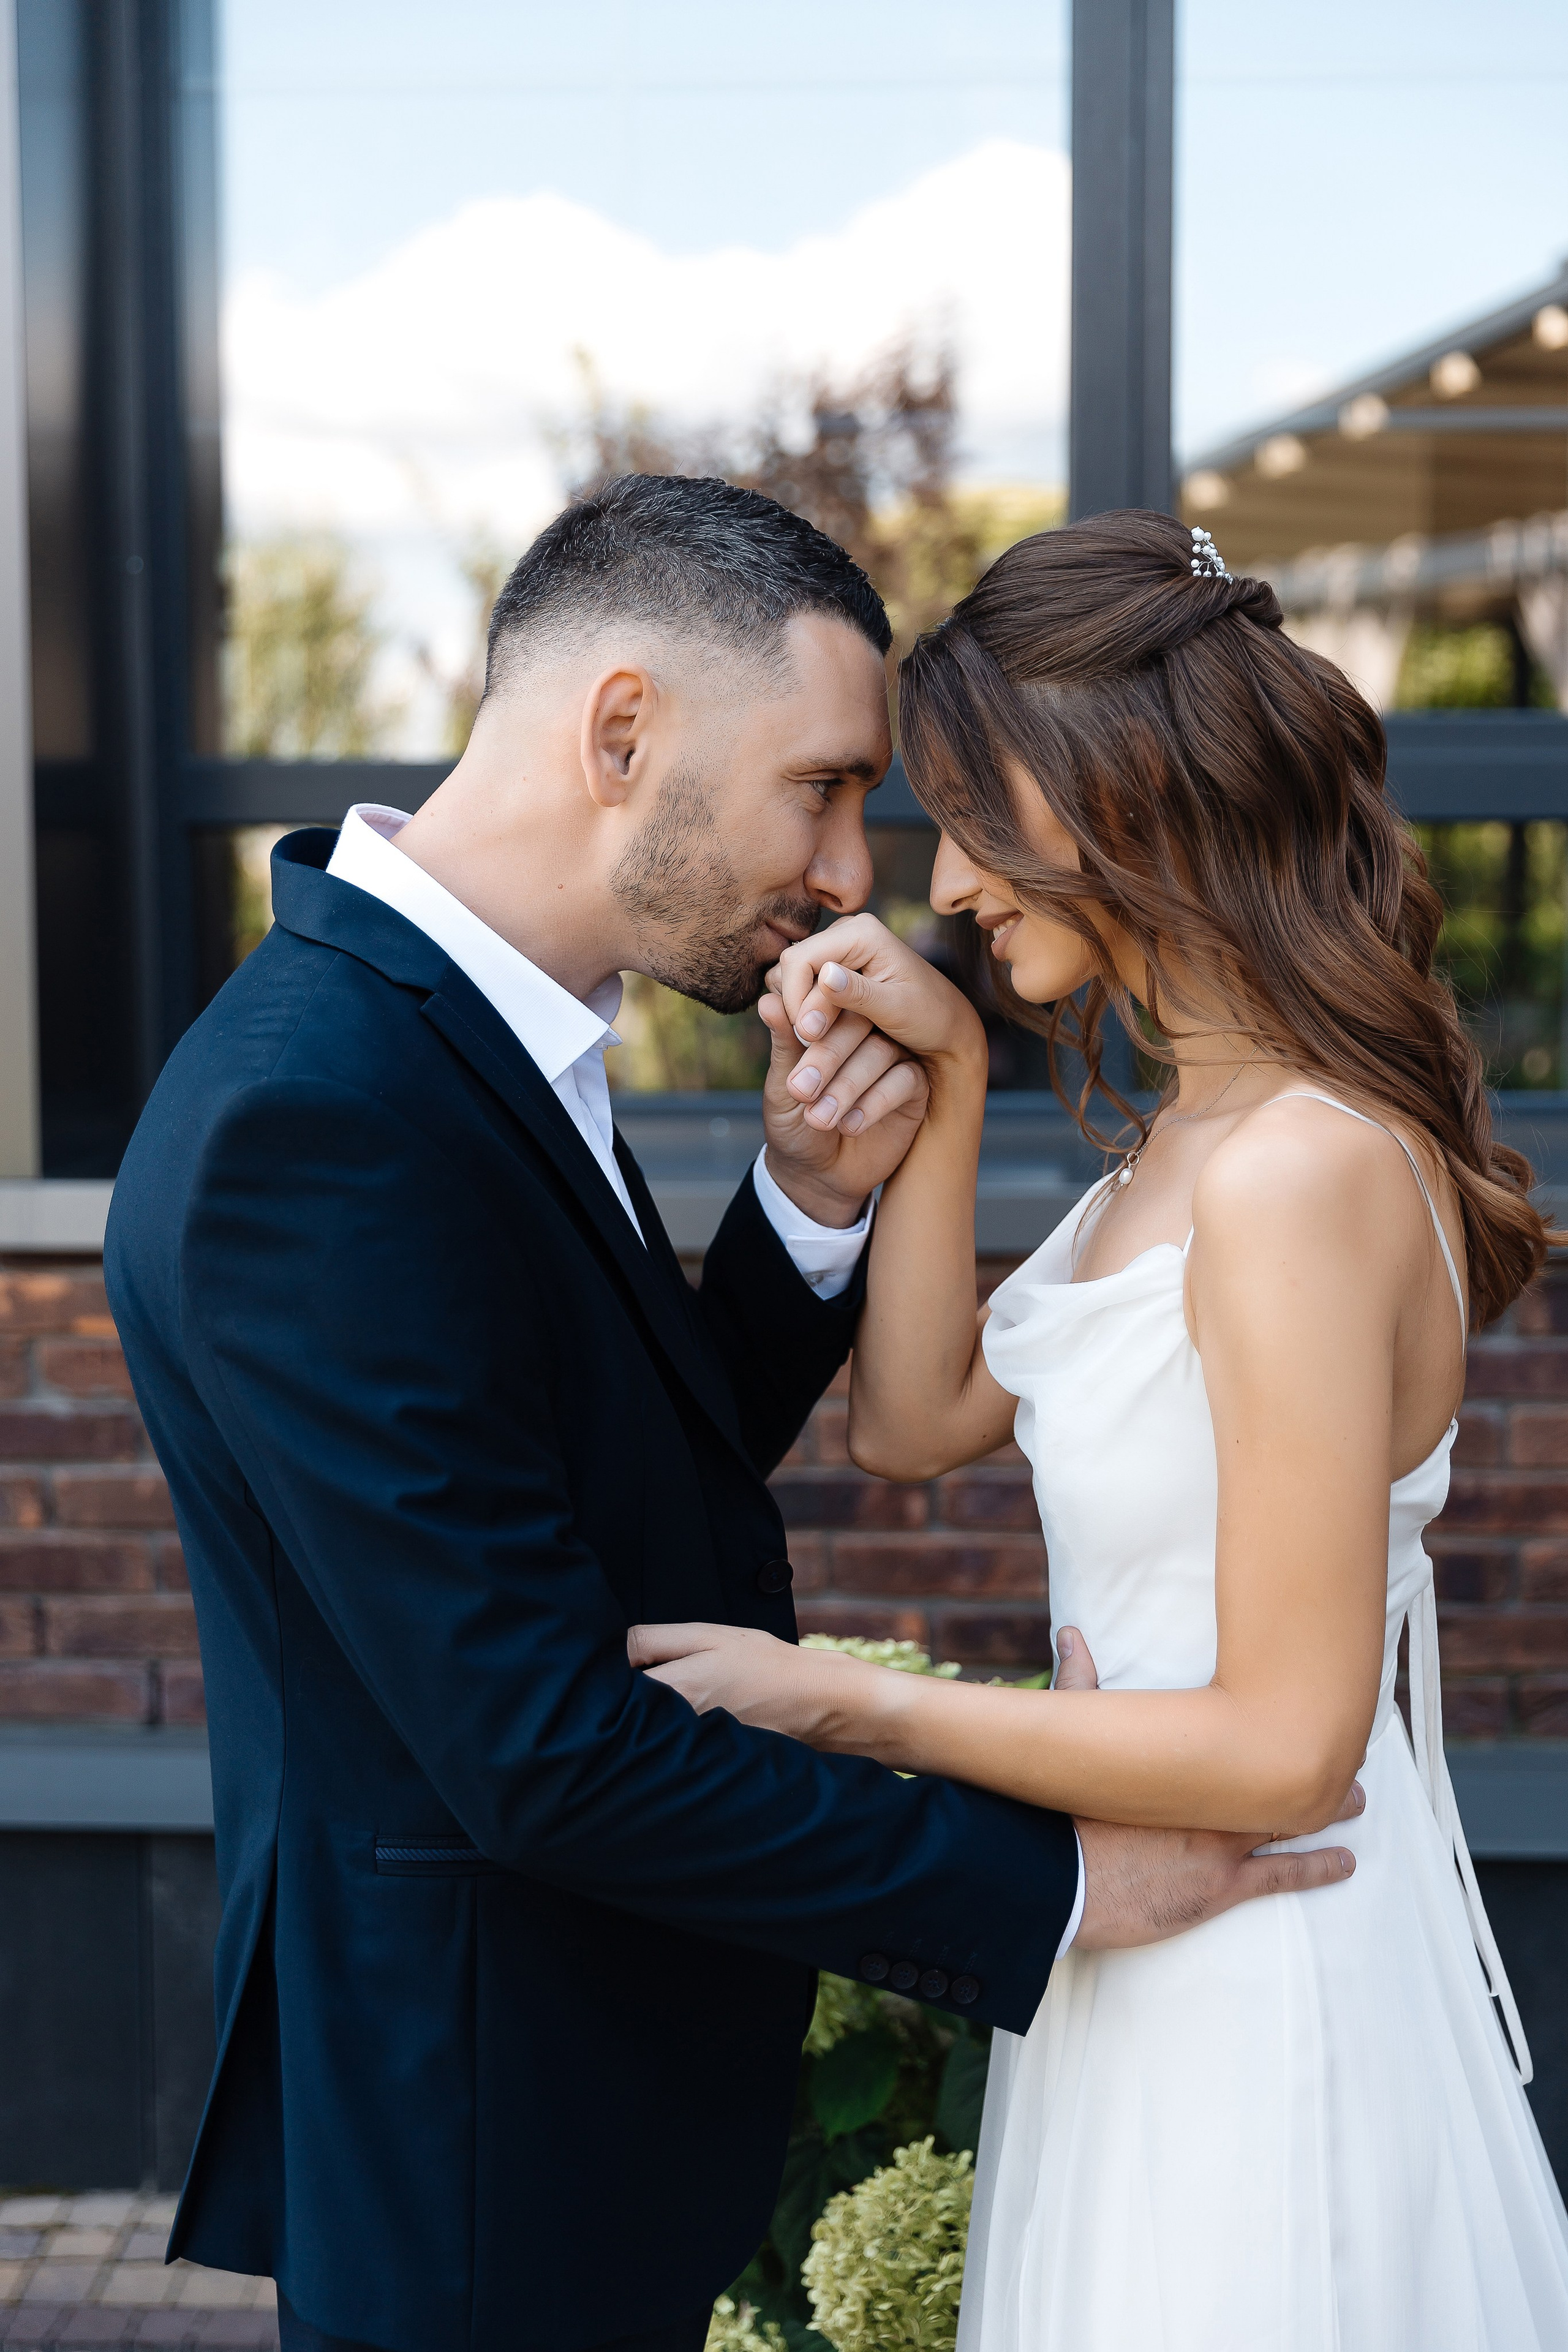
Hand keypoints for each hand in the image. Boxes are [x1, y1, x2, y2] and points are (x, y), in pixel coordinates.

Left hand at [628, 1620, 878, 1746]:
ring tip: (670, 1701)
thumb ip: (654, 1640)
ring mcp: (689, 1752)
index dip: (604, 1676)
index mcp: (671, 1691)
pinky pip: (669, 1751)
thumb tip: (612, 1649)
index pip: (609, 1689)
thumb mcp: (709, 1635)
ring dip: (643, 1721)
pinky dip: (668, 1739)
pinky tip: (684, 1724)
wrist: (816, 1703)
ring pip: (644, 1736)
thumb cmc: (764, 1665)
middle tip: (632, 1681)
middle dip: (618, 1702)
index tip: (609, 1665)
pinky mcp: (702, 1766)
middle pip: (622, 1718)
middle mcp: (674, 1731)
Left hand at [758, 913, 985, 1228]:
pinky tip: (849, 1127)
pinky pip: (905, 1081)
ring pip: (882, 1052)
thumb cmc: (793, 1124)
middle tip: (801, 1089)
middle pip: (859, 1024)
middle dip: (829, 1057)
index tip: (799, 1037)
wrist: (817, 1176)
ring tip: (819, 1118)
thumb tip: (767, 1001)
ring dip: (849, 1085)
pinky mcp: (914, 1088)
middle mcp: (866, 1034)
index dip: (815, 1017)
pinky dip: (875, 1103)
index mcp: (831, 1025)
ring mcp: (894, 1058)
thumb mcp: (781, 1088)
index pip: (831, 1004)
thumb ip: (783, 1046)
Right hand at [1051, 1624, 1361, 1947]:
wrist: (1061, 1876)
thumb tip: (1069, 1631)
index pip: (1238, 1732)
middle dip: (1312, 1765)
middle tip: (1347, 1756)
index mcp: (1181, 1762)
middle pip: (1274, 1775)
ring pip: (1289, 1821)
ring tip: (1358, 1801)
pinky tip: (1347, 1863)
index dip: (1271, 1723)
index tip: (1299, 1709)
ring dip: (1326, 1810)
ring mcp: (1221, 1844)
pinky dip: (1318, 1868)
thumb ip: (1079, 1682)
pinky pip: (1282, 1876)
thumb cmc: (1063, 1810)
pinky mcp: (1219, 1887)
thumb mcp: (1074, 1735)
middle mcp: (1210, 1799)